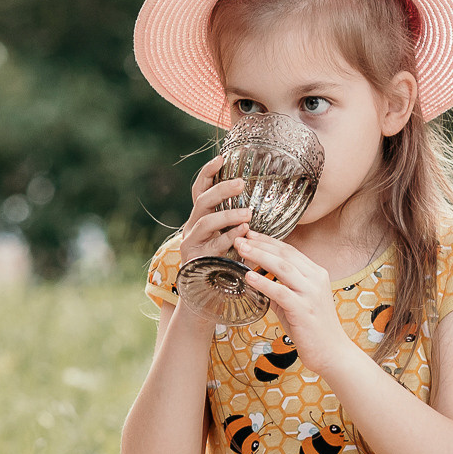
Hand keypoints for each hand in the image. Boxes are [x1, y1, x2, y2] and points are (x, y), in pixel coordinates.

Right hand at [175, 156, 252, 273]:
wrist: (208, 296)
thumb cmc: (225, 262)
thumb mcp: (230, 237)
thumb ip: (237, 220)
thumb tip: (261, 198)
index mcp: (200, 217)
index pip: (200, 189)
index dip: (208, 173)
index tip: (221, 158)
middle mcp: (192, 226)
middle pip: (202, 201)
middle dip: (221, 190)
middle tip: (241, 183)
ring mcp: (191, 243)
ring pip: (205, 222)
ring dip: (227, 215)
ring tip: (247, 214)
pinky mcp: (196, 259)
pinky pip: (213, 245)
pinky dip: (229, 237)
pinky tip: (243, 233)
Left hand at [234, 231, 357, 373]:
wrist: (332, 353)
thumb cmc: (313, 330)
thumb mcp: (296, 304)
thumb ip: (280, 290)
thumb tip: (257, 281)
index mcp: (316, 274)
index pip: (289, 250)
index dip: (268, 241)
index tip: (250, 234)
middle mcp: (316, 279)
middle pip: (285, 254)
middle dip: (260, 244)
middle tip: (240, 237)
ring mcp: (311, 293)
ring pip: (282, 267)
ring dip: (259, 256)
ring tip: (241, 250)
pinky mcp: (304, 309)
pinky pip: (280, 291)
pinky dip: (263, 282)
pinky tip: (249, 277)